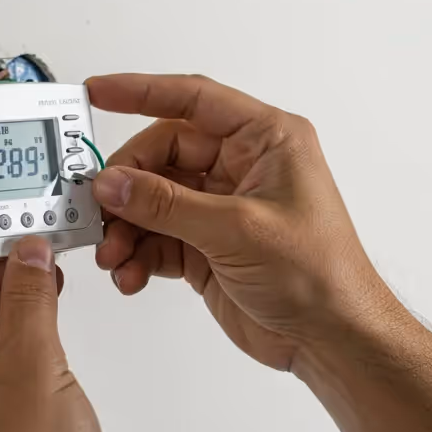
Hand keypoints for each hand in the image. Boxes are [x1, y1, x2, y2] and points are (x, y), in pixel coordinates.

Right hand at [89, 74, 398, 371]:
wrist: (333, 339)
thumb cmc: (320, 275)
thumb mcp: (238, 231)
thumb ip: (168, 205)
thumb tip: (115, 183)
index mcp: (265, 141)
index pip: (194, 100)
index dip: (142, 92)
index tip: (98, 93)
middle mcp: (243, 168)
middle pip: (163, 155)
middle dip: (127, 184)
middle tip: (99, 206)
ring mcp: (223, 209)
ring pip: (154, 200)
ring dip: (127, 226)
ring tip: (113, 253)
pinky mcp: (208, 247)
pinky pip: (158, 238)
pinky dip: (138, 254)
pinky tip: (130, 273)